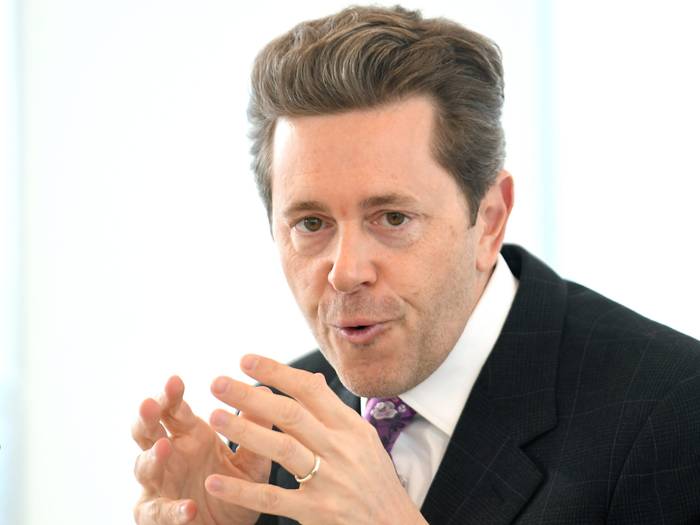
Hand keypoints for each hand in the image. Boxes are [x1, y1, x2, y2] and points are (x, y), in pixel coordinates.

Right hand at [131, 376, 271, 523]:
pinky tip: (189, 508)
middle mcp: (169, 456)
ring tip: (164, 447)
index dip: (171, 395)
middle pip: (148, 431)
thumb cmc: (237, 488)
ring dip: (152, 458)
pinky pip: (159, 512)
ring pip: (144, 468)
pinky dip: (172, 510)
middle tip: (149, 403)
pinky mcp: (157, 515)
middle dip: (147, 417)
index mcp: (190, 436)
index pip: (174, 410)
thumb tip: (266, 390)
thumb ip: (256, 429)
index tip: (175, 380)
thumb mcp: (252, 460)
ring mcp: (159, 485)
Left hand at [203, 355, 427, 524]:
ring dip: (245, 431)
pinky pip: (274, 498)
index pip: (309, 390)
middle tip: (218, 383)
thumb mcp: (363, 439)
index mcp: (349, 427)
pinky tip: (216, 481)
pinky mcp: (317, 512)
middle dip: (251, 396)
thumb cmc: (376, 481)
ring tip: (215, 417)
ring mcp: (328, 480)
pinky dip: (243, 490)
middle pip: (290, 414)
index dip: (276, 372)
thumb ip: (334, 412)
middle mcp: (339, 449)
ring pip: (282, 449)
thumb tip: (313, 379)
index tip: (245, 360)